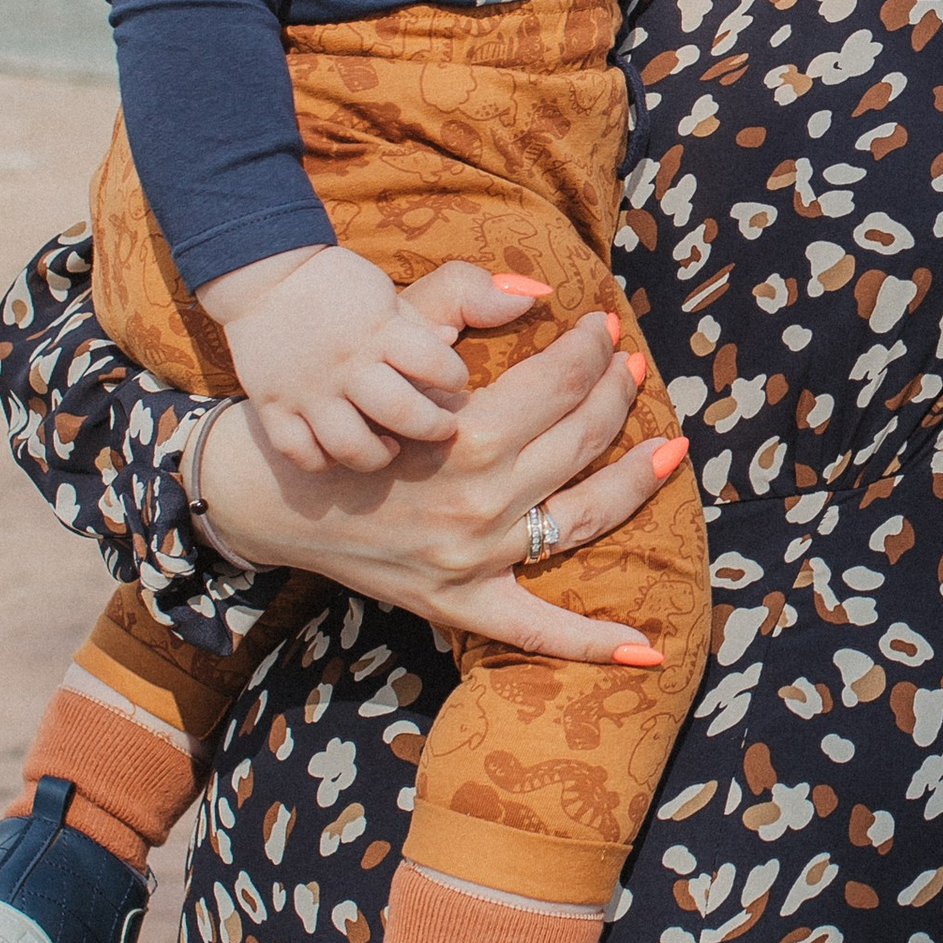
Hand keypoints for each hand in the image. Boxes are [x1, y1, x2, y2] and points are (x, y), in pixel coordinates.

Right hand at [193, 277, 684, 653]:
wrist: (273, 494)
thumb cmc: (340, 409)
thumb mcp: (390, 340)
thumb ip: (458, 300)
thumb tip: (536, 290)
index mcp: (468, 435)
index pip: (558, 383)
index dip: (589, 349)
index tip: (602, 328)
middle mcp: (480, 502)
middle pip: (579, 441)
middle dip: (615, 394)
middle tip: (629, 367)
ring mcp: (476, 559)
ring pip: (585, 516)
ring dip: (635, 481)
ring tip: (669, 448)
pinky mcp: (461, 604)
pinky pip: (537, 630)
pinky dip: (590, 644)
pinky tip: (647, 652)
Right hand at [199, 241, 491, 475]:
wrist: (265, 275)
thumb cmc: (344, 287)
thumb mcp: (400, 291)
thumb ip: (463, 300)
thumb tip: (523, 303)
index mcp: (382, 329)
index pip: (438, 366)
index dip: (456, 380)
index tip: (459, 385)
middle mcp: (346, 363)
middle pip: (404, 414)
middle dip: (433, 428)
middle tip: (444, 431)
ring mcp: (307, 390)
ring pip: (352, 445)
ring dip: (380, 454)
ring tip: (396, 450)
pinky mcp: (274, 407)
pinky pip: (302, 453)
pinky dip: (325, 461)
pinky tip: (344, 456)